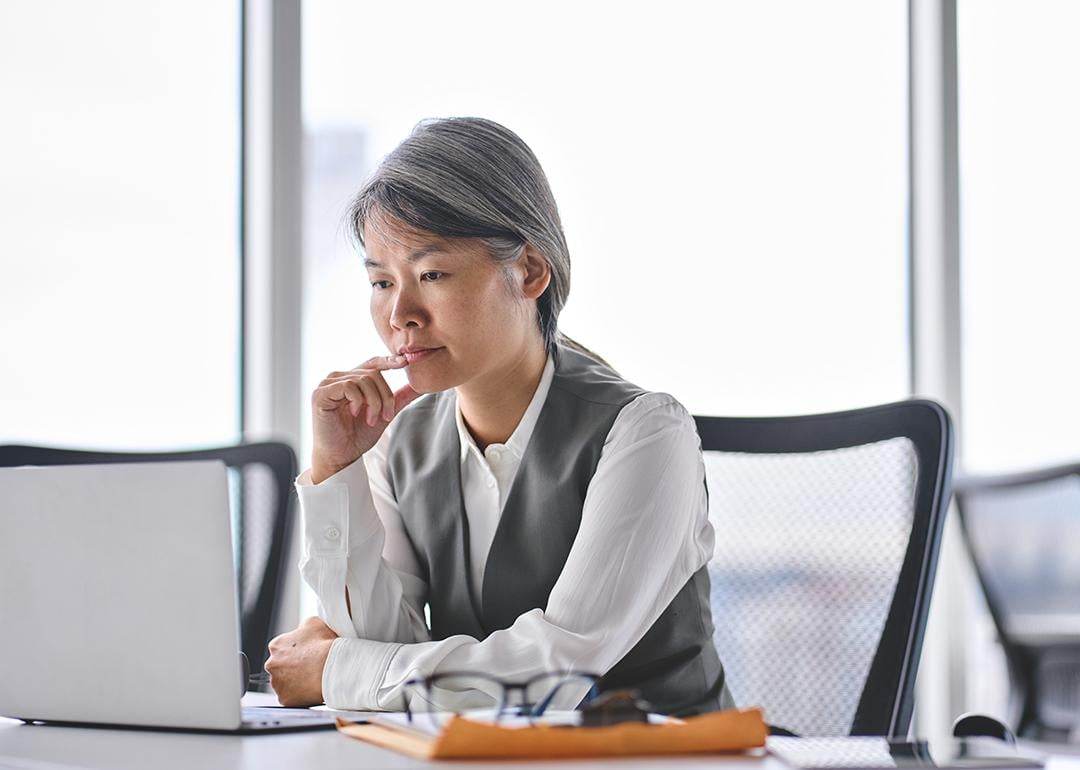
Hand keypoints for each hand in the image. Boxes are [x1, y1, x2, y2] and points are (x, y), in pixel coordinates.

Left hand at [264, 616, 337, 706]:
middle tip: (310, 666)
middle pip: (280, 666)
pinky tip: (312, 687)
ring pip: (284, 683)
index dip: (297, 651)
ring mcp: (277, 683)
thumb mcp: (314, 623)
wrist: (332, 667)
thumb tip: (303, 630)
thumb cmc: (325, 645)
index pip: (282, 648)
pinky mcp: (284, 699)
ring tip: (313, 677)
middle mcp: (272, 664)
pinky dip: (300, 694)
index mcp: (276, 645)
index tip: (307, 654)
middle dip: (293, 667)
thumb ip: (303, 627)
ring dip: (295, 681)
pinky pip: (291, 697)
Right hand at [310, 355, 422, 483]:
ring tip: (371, 420)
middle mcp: (339, 378)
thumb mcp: (385, 414)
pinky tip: (355, 413)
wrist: (341, 457)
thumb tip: (421, 385)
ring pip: (363, 379)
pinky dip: (358, 400)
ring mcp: (328, 384)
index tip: (405, 362)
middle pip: (373, 374)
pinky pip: (348, 386)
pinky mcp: (320, 394)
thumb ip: (400, 398)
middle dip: (385, 396)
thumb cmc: (358, 436)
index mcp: (353, 379)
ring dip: (374, 402)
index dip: (389, 360)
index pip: (373, 364)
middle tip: (386, 416)